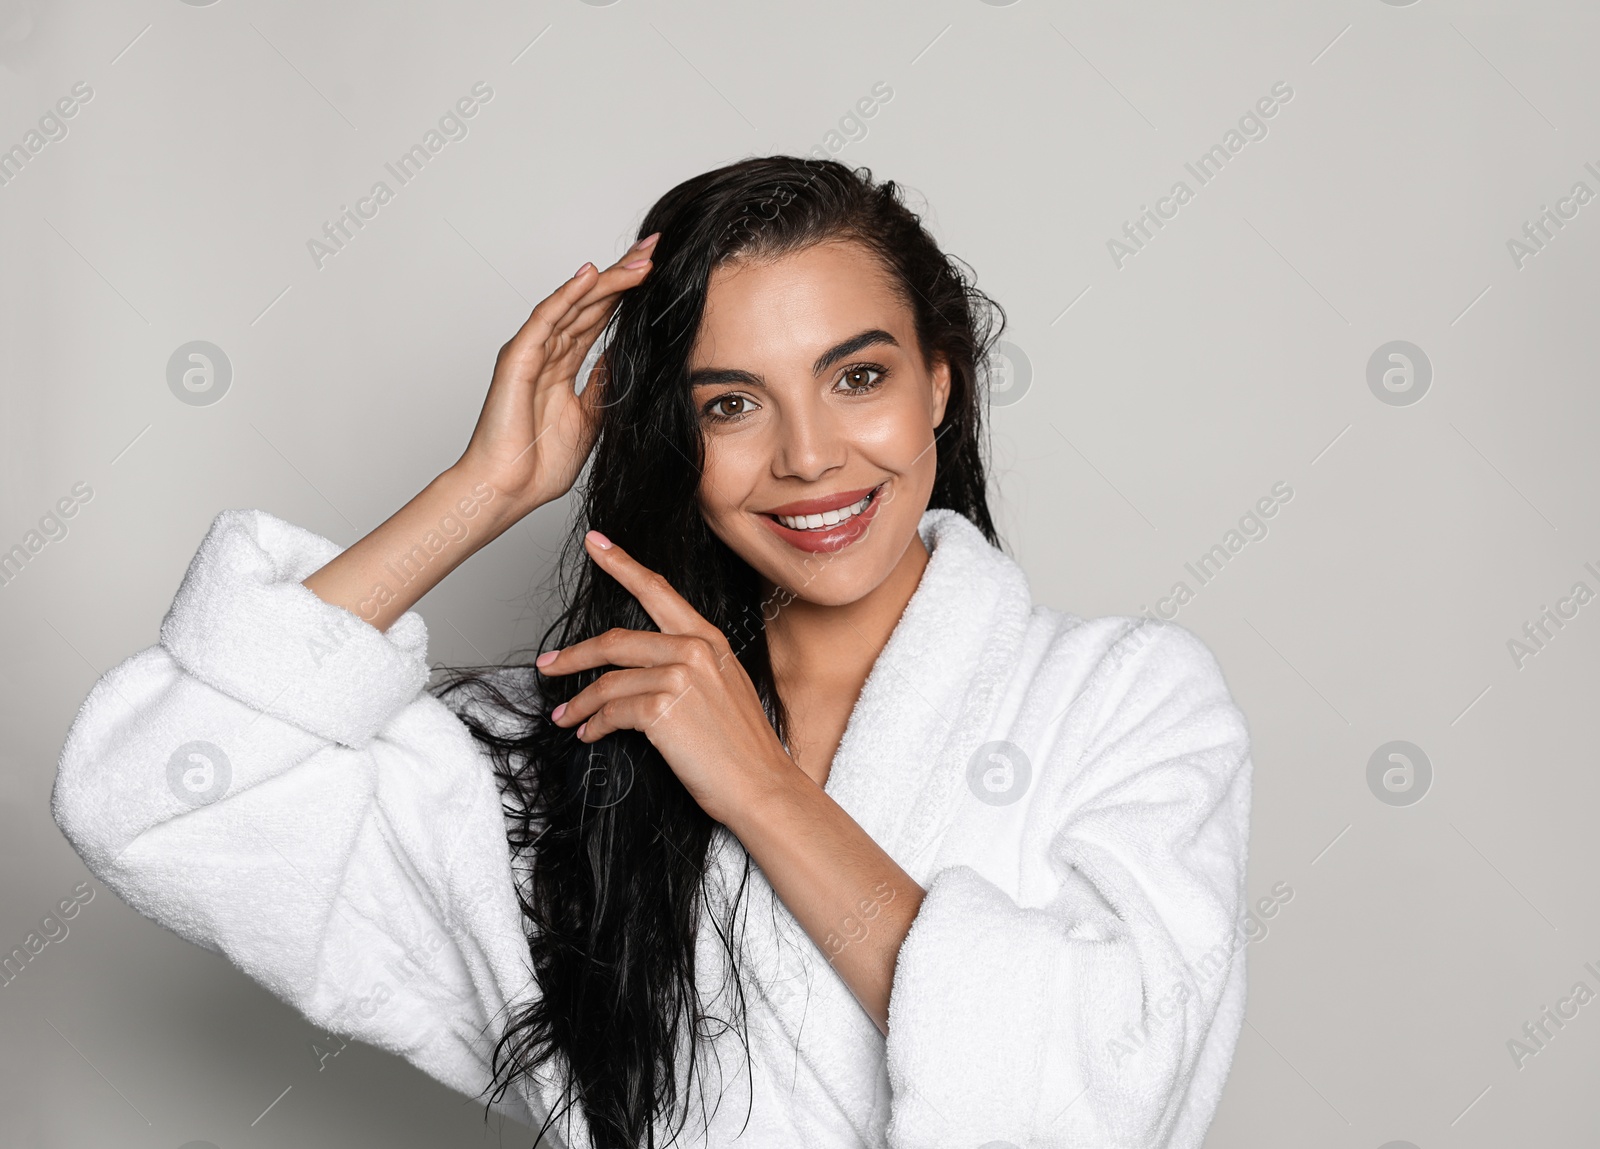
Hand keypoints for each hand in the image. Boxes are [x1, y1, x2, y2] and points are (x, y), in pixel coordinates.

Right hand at [452, 233, 659, 522]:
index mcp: (561, 365)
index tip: (657, 272)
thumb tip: (627, 358)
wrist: (506, 490)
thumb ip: (605, 385)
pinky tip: (592, 275)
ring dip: (607, 279)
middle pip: (590, 302)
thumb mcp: (591, 419)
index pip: (598, 317)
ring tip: (639, 258)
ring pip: (574, 303)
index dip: (626, 293)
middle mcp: (546, 351)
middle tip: (654, 248)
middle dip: (623, 274)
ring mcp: (531, 352)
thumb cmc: (538, 464)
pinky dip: (568, 294)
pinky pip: (546, 319)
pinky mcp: (518, 358)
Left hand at [535, 530, 797, 825]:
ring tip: (566, 717)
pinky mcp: (661, 709)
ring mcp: (679, 677)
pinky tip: (589, 735)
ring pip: (607, 681)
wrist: (762, 789)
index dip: (622, 564)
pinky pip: (611, 711)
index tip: (596, 544)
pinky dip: (593, 725)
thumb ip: (690, 668)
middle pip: (616, 640)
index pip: (659, 590)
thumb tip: (640, 672)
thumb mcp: (724, 691)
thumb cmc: (742, 749)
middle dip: (574, 655)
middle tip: (549, 664)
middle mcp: (695, 650)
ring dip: (578, 703)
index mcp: (710, 640)